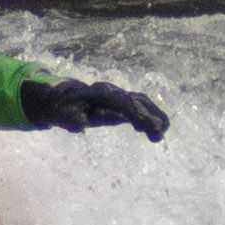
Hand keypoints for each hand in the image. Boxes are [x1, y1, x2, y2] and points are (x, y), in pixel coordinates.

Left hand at [23, 77, 168, 139]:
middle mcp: (112, 92)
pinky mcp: (123, 102)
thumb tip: (80, 122)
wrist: (63, 96)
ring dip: (154, 115)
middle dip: (149, 115)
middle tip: (160, 132)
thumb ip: (70, 118)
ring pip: (141, 102)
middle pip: (135, 101)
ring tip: (162, 132)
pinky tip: (159, 130)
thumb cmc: (62, 108)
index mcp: (99, 94)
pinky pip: (141, 106)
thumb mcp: (61, 114)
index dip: (135, 113)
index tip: (146, 126)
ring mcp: (118, 96)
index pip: (121, 102)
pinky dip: (152, 115)